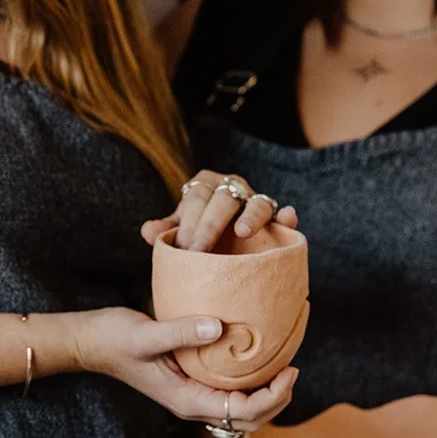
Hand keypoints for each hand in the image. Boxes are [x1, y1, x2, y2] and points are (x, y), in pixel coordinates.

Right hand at [72, 307, 296, 428]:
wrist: (91, 342)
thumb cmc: (114, 339)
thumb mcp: (146, 333)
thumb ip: (181, 332)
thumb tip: (218, 326)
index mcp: (186, 400)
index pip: (242, 412)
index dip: (273, 396)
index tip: (289, 370)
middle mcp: (192, 404)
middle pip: (249, 419)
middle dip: (277, 400)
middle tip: (293, 368)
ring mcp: (192, 397)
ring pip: (241, 411)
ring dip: (267, 396)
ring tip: (283, 368)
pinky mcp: (191, 384)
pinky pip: (229, 395)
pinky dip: (251, 385)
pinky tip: (258, 362)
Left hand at [140, 169, 299, 252]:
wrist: (221, 242)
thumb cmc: (197, 232)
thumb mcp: (180, 229)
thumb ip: (166, 230)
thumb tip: (148, 232)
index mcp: (205, 185)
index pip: (196, 197)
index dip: (188, 222)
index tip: (183, 248)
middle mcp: (231, 187)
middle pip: (223, 200)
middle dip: (209, 225)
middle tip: (199, 251)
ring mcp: (254, 200)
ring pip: (256, 203)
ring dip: (251, 216)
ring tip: (243, 232)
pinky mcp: (274, 217)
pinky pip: (282, 214)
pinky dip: (286, 216)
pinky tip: (288, 219)